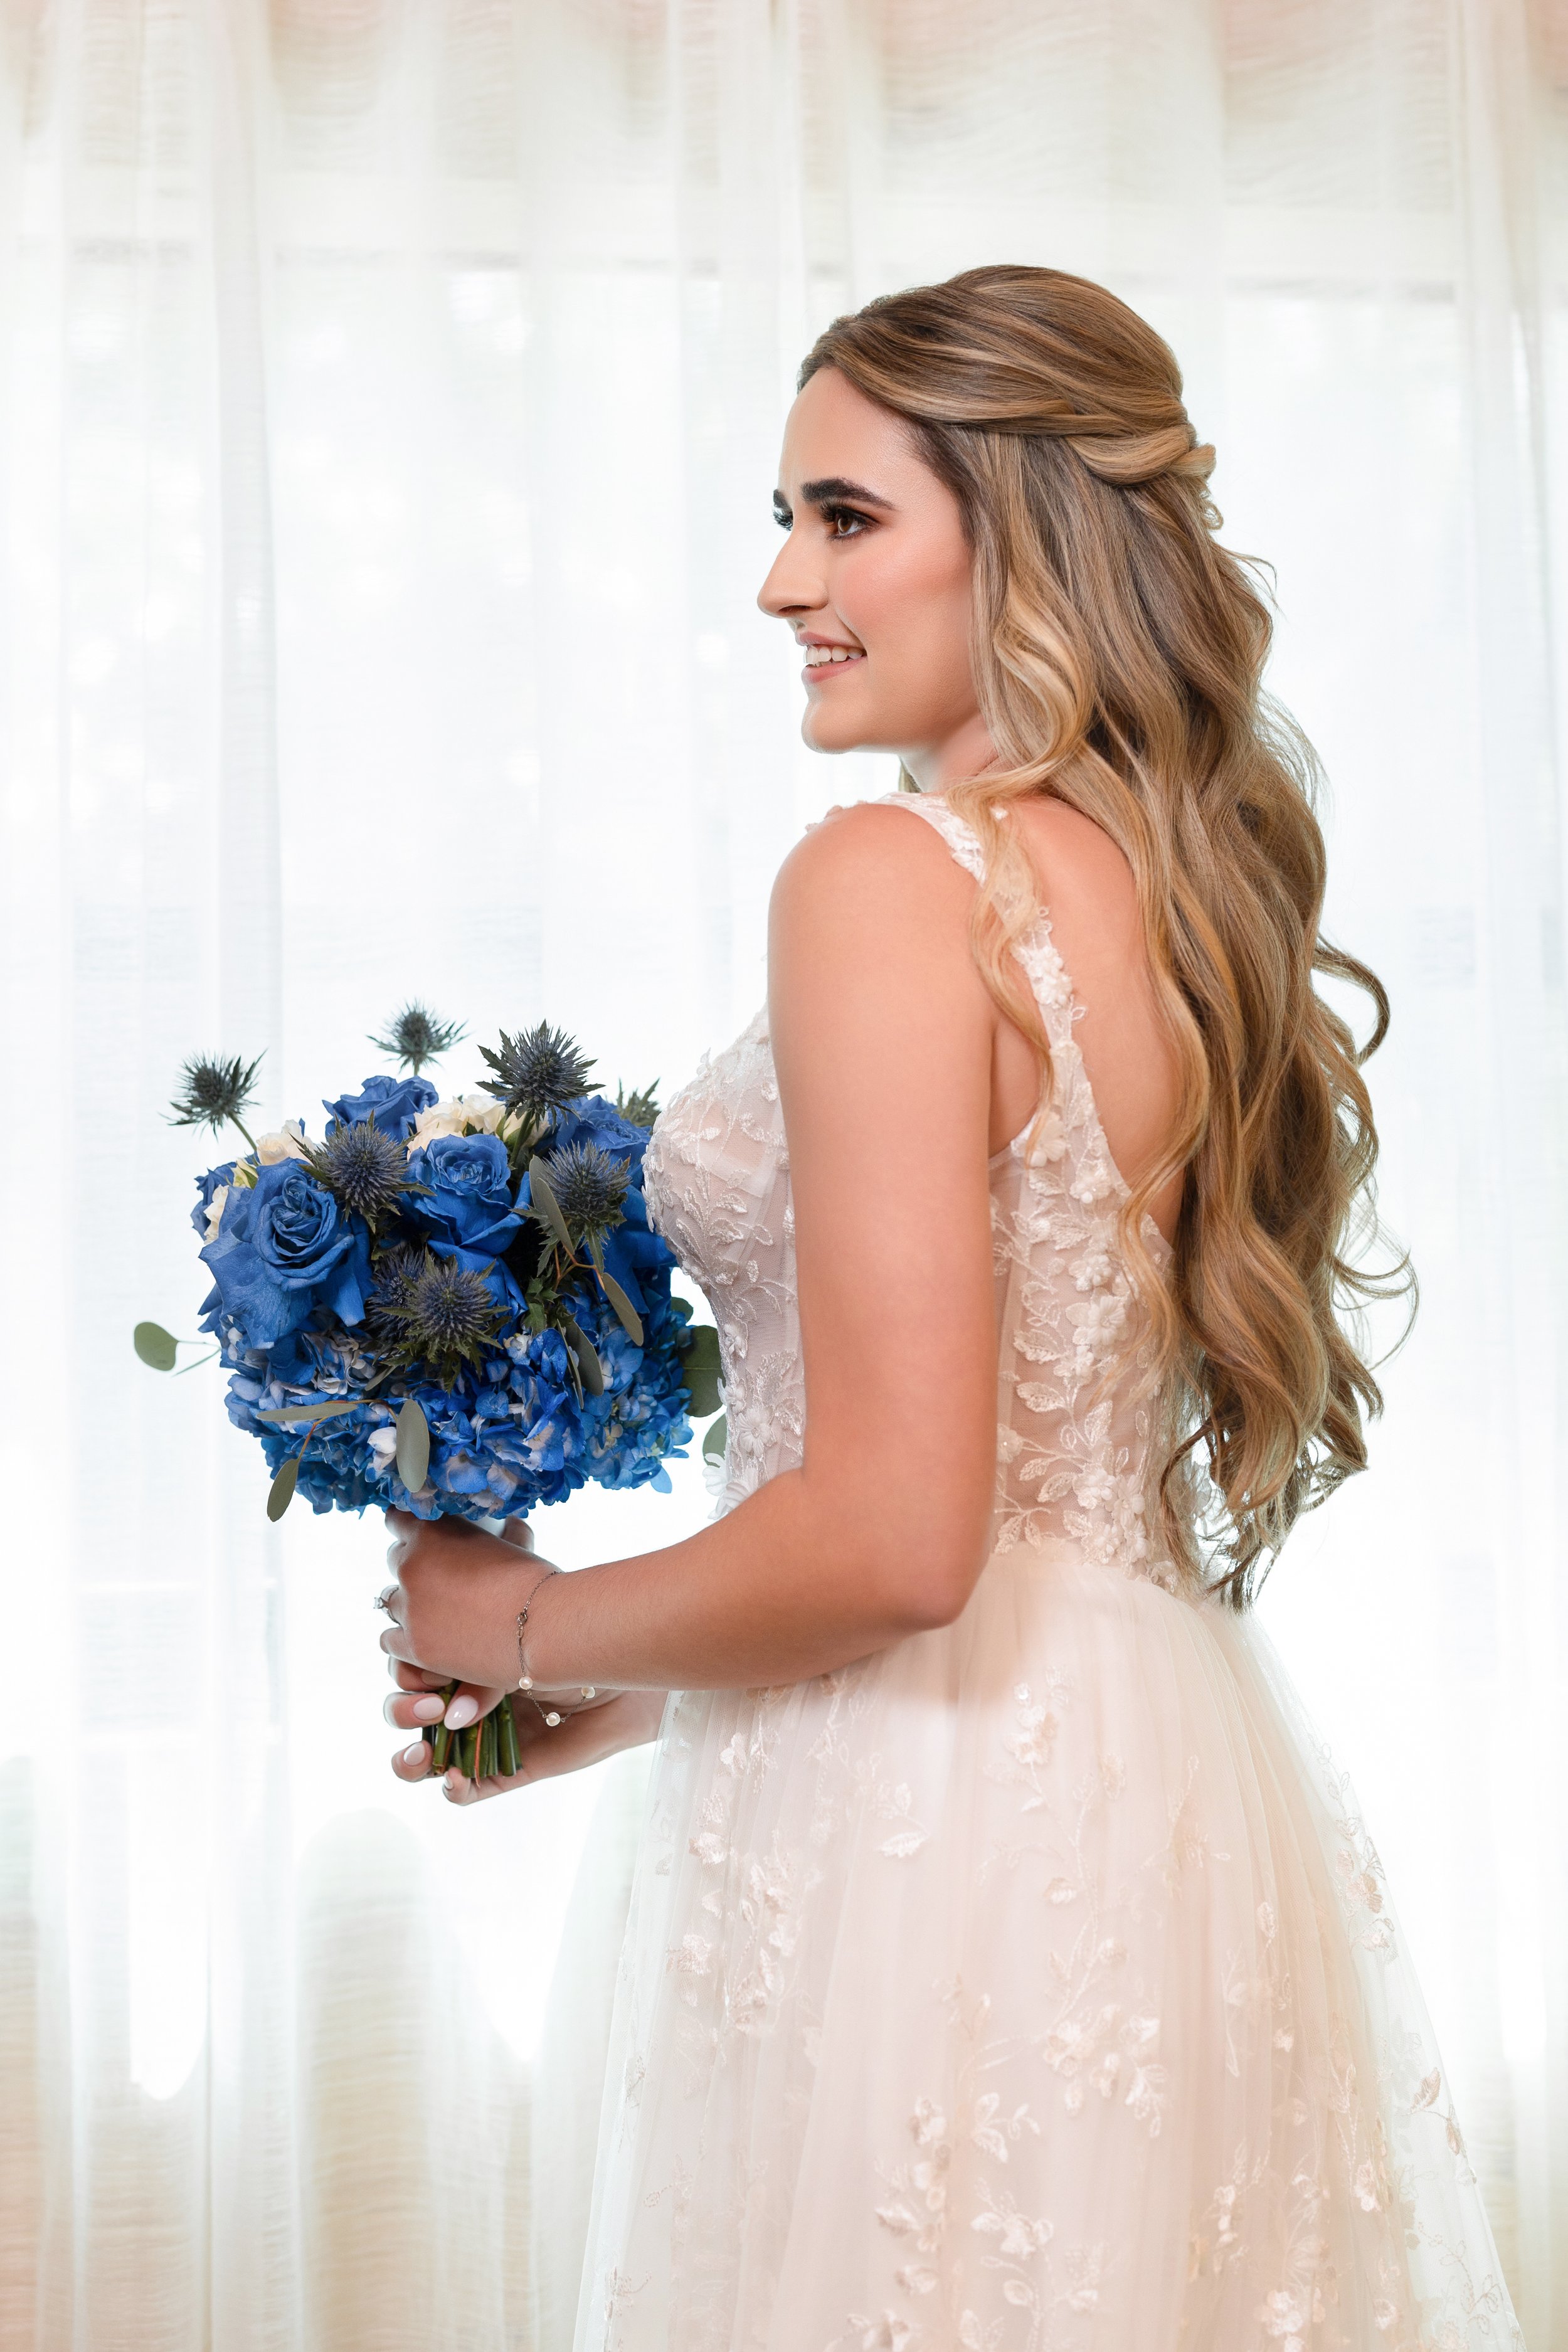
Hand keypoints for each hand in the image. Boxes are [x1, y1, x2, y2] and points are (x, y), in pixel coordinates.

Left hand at [379, 1509, 570, 1699]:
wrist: (542, 1628)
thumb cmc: (536, 1582)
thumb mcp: (517, 1543)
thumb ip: (504, 1530)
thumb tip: (510, 1522)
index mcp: (432, 1533)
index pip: (397, 1519)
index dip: (408, 1528)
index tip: (418, 1537)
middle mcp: (412, 1566)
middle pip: (395, 1560)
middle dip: (414, 1567)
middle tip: (440, 1579)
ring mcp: (410, 1608)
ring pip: (391, 1600)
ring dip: (409, 1603)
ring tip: (436, 1612)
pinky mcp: (414, 1645)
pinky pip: (389, 1639)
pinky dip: (404, 1637)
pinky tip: (426, 1638)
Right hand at [386, 1669, 666, 1803]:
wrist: (626, 1678)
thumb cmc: (576, 1648)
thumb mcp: (518, 1653)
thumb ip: (481, 1677)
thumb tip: (450, 1715)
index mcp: (466, 1661)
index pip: (412, 1669)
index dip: (407, 1672)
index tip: (426, 1668)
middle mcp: (469, 1700)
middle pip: (408, 1713)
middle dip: (402, 1711)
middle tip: (430, 1707)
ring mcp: (485, 1736)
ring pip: (428, 1756)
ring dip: (411, 1759)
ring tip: (422, 1753)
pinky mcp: (507, 1771)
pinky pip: (468, 1791)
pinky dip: (454, 1790)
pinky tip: (456, 1779)